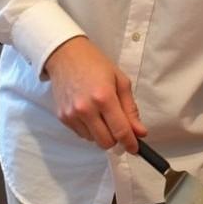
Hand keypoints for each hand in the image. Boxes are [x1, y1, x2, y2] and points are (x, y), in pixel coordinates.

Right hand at [44, 36, 146, 150]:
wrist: (65, 55)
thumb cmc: (95, 64)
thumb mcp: (120, 81)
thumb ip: (130, 109)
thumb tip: (140, 132)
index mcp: (104, 97)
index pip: (120, 131)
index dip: (130, 143)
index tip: (135, 148)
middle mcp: (86, 109)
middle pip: (106, 142)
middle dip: (116, 139)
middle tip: (119, 127)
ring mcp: (72, 114)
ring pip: (93, 140)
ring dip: (102, 134)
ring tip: (102, 115)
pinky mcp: (62, 117)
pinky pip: (81, 134)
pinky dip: (89, 130)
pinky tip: (90, 113)